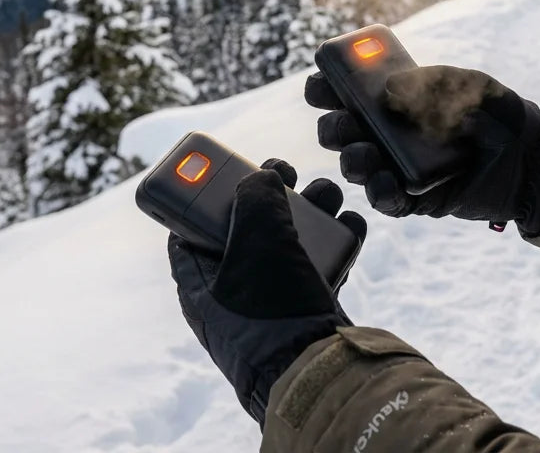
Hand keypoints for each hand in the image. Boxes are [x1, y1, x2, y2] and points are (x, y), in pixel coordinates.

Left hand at [167, 159, 366, 425]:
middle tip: (286, 171)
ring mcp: (273, 301)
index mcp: (200, 280)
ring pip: (289, 240)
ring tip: (329, 193)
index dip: (203, 192)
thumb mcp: (256, 237)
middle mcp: (233, 291)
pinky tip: (350, 223)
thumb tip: (264, 177)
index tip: (223, 167)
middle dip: (271, 194)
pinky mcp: (308, 308)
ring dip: (311, 210)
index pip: (189, 227)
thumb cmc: (273, 306)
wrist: (318, 371)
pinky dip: (336, 241)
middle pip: (248, 226)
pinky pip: (319, 264)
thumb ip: (255, 195)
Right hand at [305, 65, 539, 233]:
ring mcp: (396, 166)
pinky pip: (386, 200)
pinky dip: (379, 192)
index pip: (346, 91)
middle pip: (341, 131)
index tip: (320, 83)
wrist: (531, 158)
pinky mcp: (414, 198)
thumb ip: (429, 83)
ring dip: (351, 160)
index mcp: (392, 99)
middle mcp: (386, 133)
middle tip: (344, 124)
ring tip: (365, 155)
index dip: (326, 87)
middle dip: (334, 127)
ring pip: (356, 166)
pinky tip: (384, 182)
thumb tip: (387, 93)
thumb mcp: (467, 86)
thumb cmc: (496, 114)